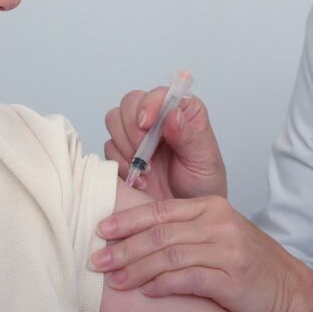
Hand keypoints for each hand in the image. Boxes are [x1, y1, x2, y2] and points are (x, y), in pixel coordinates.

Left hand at [90, 197, 312, 311]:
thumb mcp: (217, 234)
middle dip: (124, 247)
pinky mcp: (232, 277)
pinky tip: (147, 291)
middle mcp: (218, 223)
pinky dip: (163, 285)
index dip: (128, 220)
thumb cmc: (249, 262)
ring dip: (137, 269)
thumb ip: (183, 230)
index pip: (160, 210)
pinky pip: (189, 278)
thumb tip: (137, 236)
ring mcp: (227, 249)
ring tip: (115, 280)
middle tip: (97, 258)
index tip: (101, 229)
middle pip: (160, 233)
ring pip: (170, 255)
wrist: (289, 287)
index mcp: (211, 207)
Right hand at [103, 88, 226, 199]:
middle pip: (130, 102)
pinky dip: (120, 163)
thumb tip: (173, 114)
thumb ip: (188, 137)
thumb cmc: (203, 184)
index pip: (159, 94)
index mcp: (183, 111)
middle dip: (133, 127)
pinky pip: (109, 147)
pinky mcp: (123, 153)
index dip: (149, 104)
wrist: (187, 217)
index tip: (147, 124)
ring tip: (146, 168)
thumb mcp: (203, 160)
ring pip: (114, 120)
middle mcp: (158, 118)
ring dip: (125, 145)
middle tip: (144, 151)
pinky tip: (140, 179)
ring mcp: (138, 135)